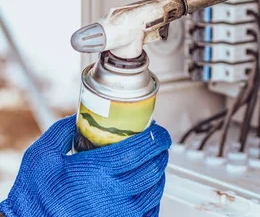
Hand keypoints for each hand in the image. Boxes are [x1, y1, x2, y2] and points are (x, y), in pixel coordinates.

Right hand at [0, 115, 170, 216]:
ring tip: (154, 164)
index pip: (140, 149)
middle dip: (160, 153)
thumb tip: (80, 117)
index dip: (155, 137)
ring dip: (158, 174)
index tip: (159, 131)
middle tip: (158, 144)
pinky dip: (152, 200)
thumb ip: (63, 131)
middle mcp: (112, 196)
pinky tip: (146, 191)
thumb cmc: (34, 197)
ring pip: (154, 191)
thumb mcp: (42, 155)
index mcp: (96, 172)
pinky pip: (148, 214)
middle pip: (152, 169)